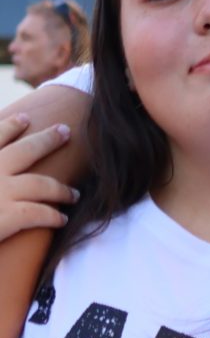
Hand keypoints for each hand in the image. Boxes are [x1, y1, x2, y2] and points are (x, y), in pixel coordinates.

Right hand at [0, 114, 75, 241]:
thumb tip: (2, 174)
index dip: (9, 126)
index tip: (24, 117)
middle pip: (26, 150)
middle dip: (47, 139)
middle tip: (65, 130)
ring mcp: (1, 191)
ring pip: (42, 183)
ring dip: (61, 189)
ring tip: (74, 194)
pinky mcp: (9, 215)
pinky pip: (41, 212)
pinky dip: (54, 215)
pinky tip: (62, 219)